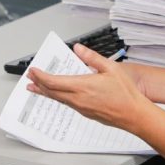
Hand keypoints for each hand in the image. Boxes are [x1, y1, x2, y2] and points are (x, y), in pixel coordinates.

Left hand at [26, 43, 149, 131]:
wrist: (134, 115)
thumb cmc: (126, 94)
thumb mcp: (110, 68)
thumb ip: (92, 57)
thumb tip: (78, 49)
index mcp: (82, 86)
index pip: (53, 81)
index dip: (40, 76)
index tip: (33, 70)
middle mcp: (78, 99)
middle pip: (52, 92)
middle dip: (38, 83)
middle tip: (29, 78)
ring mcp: (81, 108)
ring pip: (58, 99)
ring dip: (45, 92)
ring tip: (36, 88)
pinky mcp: (85, 113)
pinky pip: (66, 104)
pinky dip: (57, 97)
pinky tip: (57, 95)